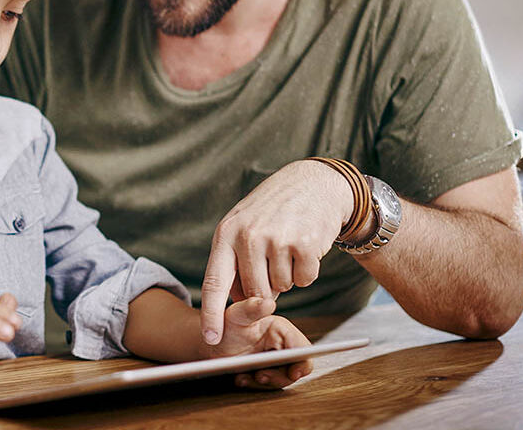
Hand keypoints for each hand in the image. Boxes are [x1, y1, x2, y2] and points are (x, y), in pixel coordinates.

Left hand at [200, 160, 351, 344]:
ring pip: (282, 288)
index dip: (212, 314)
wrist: (312, 183)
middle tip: (272, 261)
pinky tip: (304, 247)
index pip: (214, 283)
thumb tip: (239, 303)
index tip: (210, 338)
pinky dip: (307, 270)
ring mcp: (277, 240)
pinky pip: (305, 280)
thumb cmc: (272, 211)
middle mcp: (248, 237)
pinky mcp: (305, 244)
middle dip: (266, 289)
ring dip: (288, 275)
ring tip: (287, 247)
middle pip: (255, 293)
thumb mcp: (243, 228)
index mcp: (226, 234)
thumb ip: (235, 263)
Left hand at [201, 296, 312, 388]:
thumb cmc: (225, 326)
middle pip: (295, 367)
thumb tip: (268, 303)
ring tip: (245, 376)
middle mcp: (281, 345)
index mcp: (280, 329)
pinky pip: (268, 384)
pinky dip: (255, 385)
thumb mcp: (235, 315)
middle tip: (260, 376)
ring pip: (282, 378)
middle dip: (279, 376)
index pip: (301, 347)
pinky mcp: (266, 373)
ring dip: (265, 382)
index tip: (294, 373)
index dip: (302, 361)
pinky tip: (241, 379)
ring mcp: (275, 361)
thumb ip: (251, 308)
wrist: (211, 344)